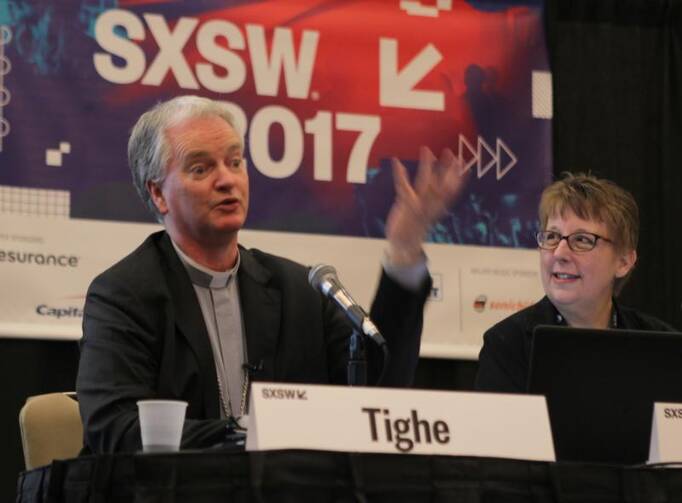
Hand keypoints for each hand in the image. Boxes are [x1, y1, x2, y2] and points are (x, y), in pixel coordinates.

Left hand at [385, 146, 466, 264]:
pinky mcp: (405, 206)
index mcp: (437, 209)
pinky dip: (400, 175)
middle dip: (448, 169)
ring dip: (426, 166)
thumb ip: (432, 201)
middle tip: (453, 153)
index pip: (451, 192)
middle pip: (442, 185)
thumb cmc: (415, 227)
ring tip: (426, 149)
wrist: (404, 246)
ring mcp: (419, 206)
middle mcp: (430, 206)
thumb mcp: (427, 215)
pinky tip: (397, 162)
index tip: (465, 166)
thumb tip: (440, 191)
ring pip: (424, 183)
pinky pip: (403, 187)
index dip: (459, 179)